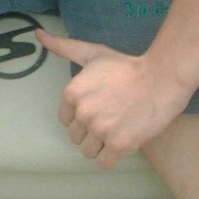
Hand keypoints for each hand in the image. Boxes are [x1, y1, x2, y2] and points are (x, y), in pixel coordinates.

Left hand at [36, 28, 193, 169]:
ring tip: (116, 130)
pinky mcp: (118, 145)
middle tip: (110, 118)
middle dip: (90, 132)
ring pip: (88, 151)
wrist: (161, 79)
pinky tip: (120, 144)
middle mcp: (83, 113)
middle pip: (76, 137)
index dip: (81, 117)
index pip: (65, 120)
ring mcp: (100, 130)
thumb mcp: (92, 54)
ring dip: (100, 146)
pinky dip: (110, 158)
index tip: (98, 109)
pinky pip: (103, 163)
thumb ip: (63, 47)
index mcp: (72, 93)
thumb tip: (38, 34)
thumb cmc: (126, 66)